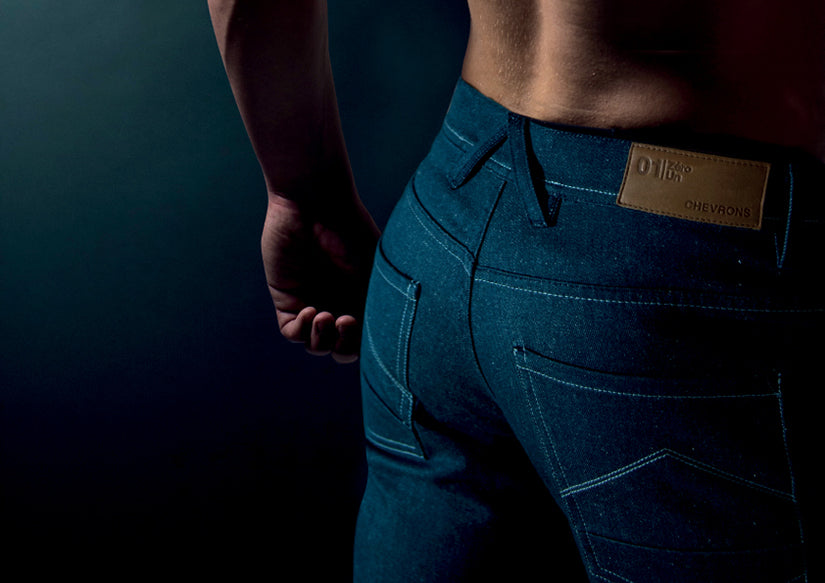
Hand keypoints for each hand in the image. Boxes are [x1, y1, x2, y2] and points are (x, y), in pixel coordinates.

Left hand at [261, 193, 379, 362]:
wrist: (317, 202)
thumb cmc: (352, 231)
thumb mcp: (377, 272)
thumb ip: (381, 306)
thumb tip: (392, 340)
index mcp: (362, 300)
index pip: (365, 340)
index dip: (367, 345)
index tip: (369, 328)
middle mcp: (338, 303)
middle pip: (340, 349)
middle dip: (344, 347)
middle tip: (346, 322)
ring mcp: (311, 301)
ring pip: (316, 345)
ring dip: (322, 340)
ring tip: (327, 316)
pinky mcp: (286, 296)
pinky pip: (292, 331)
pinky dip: (303, 330)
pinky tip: (311, 311)